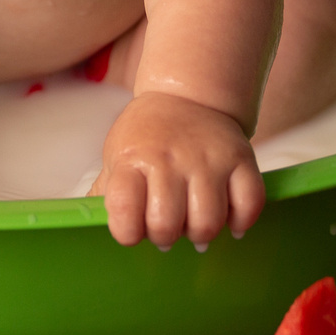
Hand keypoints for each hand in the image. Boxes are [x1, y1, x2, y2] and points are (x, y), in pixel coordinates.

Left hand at [94, 92, 266, 250]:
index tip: (132, 230)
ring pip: (208, 222)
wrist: (187, 96)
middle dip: (164, 238)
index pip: (124, 213)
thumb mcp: (116, 156)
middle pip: (166, 225)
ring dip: (201, 234)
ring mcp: (208, 159)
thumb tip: (87, 224)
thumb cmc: (146, 135)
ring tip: (195, 225)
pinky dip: (241, 222)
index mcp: (133, 160)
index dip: (127, 233)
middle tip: (166, 230)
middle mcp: (170, 159)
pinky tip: (229, 222)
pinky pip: (249, 204)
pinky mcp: (241, 158)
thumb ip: (107, 192)